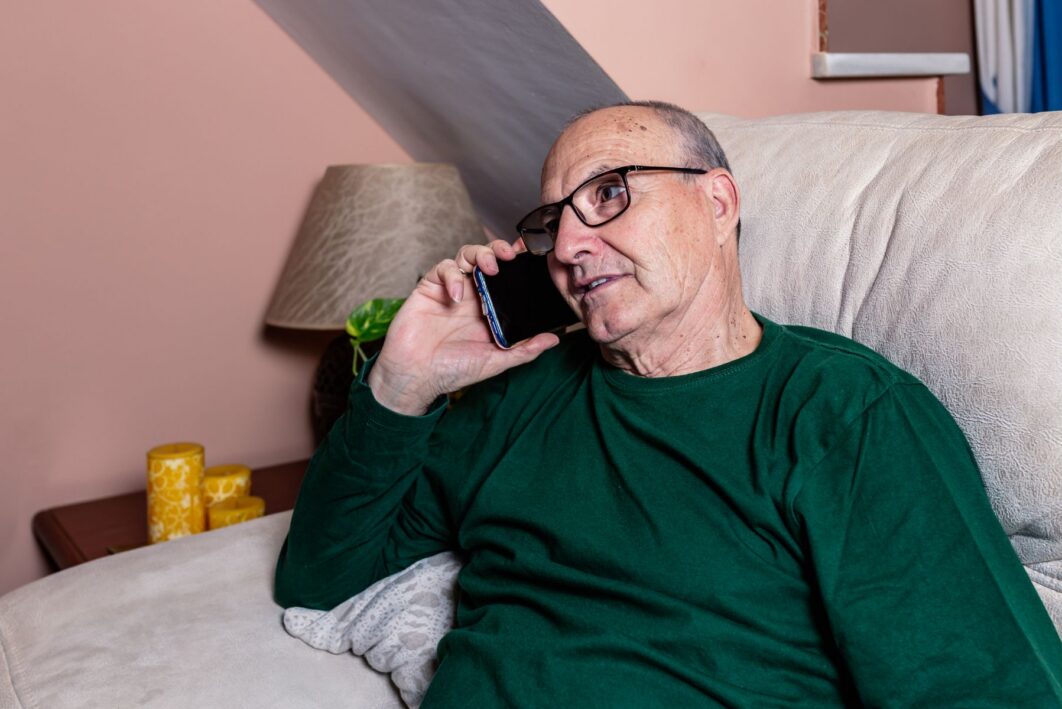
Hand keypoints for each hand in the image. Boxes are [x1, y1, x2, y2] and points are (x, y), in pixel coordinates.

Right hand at [367, 239, 560, 414]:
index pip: (507, 277)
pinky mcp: (429, 288)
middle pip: (488, 258)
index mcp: (490, 308)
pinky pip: (443, 269)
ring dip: (479, 254)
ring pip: (466, 255)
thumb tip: (554, 340)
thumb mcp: (495, 361)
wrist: (416, 375)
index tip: (531, 255)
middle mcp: (472, 295)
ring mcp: (451, 289)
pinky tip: (456, 295)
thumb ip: (524, 349)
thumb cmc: (453, 370)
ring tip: (488, 267)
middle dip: (499, 250)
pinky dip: (451, 276)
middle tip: (510, 255)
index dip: (518, 262)